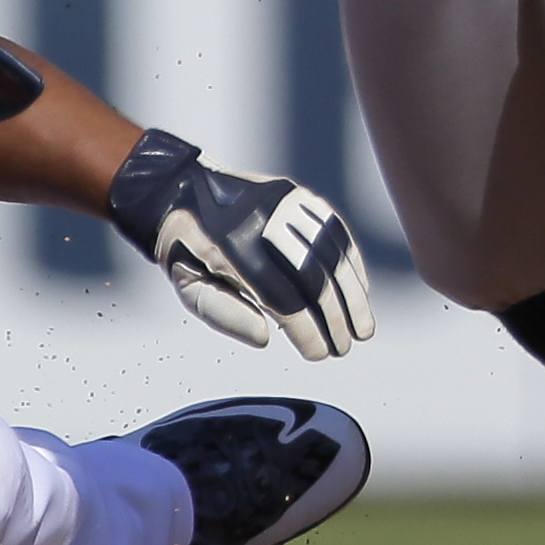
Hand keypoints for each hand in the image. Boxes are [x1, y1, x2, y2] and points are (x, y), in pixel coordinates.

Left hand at [106, 129, 374, 362]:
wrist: (181, 191)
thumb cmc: (186, 251)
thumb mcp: (190, 288)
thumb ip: (225, 315)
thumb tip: (266, 339)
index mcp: (230, 247)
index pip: (280, 296)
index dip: (305, 329)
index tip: (320, 354)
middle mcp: (261, 220)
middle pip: (312, 275)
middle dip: (334, 317)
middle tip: (345, 348)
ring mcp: (281, 202)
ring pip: (330, 252)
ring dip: (352, 293)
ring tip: (363, 327)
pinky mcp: (295, 194)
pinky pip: (333, 228)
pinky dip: (351, 261)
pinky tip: (360, 289)